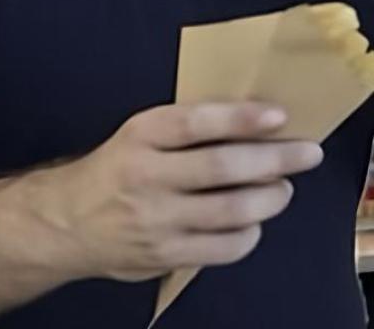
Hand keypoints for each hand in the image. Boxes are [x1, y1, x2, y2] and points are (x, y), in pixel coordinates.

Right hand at [36, 102, 323, 282]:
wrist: (65, 223)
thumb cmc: (119, 168)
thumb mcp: (142, 134)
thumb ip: (190, 128)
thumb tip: (261, 121)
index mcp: (141, 135)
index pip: (197, 122)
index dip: (242, 118)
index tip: (279, 116)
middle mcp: (146, 175)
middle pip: (223, 167)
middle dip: (276, 160)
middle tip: (309, 154)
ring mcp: (155, 220)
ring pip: (230, 211)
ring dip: (270, 198)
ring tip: (282, 189)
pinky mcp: (163, 255)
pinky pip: (222, 247)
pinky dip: (249, 234)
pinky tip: (254, 222)